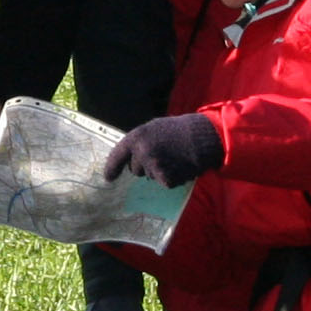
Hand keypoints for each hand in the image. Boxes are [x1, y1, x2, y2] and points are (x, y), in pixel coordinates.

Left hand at [103, 113, 223, 187]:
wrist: (202, 138)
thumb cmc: (178, 130)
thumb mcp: (153, 128)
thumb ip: (139, 141)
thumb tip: (128, 158)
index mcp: (136, 137)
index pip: (117, 155)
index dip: (111, 168)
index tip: (108, 178)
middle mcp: (142, 153)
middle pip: (134, 170)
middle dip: (144, 166)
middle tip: (161, 154)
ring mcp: (154, 167)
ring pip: (150, 176)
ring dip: (158, 171)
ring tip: (173, 157)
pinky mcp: (166, 179)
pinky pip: (163, 182)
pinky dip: (171, 178)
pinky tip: (180, 166)